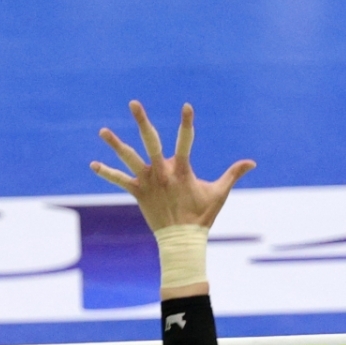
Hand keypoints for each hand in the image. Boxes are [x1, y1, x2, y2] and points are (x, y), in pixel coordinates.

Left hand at [91, 101, 254, 233]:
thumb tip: (253, 162)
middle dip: (142, 121)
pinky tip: (93, 164)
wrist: (182, 241)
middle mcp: (162, 172)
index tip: (186, 107)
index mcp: (182, 169)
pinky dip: (106, 173)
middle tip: (134, 103)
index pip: (186, 141)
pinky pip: (120, 181)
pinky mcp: (138, 193)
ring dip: (115, 145)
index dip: (187, 123)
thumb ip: (234, 174)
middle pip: (150, 141)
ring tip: (102, 131)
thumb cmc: (202, 216)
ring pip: (129, 159)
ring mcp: (148, 182)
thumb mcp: (219, 193)